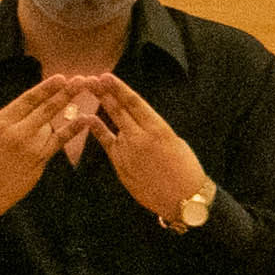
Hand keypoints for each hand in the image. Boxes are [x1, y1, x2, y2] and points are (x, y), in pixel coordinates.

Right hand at [0, 74, 108, 226]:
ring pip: (51, 126)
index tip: (61, 77)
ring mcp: (28, 147)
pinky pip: (59, 141)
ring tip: (53, 121)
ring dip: (55, 122)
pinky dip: (73, 129)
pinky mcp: (37, 161)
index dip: (46, 87)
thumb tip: (22, 109)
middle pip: (46, 108)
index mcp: (0, 121)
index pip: (28, 99)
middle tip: (82, 80)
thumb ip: (4, 120)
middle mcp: (15, 132)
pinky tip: (86, 120)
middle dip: (66, 92)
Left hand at [88, 78, 212, 224]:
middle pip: (118, 110)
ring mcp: (128, 152)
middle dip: (104, 92)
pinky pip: (107, 143)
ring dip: (102, 107)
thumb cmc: (185, 169)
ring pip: (113, 124)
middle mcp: (140, 137)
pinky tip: (89, 119)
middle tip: (91, 78)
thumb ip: (154, 129)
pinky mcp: (121, 165)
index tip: (106, 76)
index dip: (118, 88)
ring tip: (91, 92)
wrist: (184, 199)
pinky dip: (98, 130)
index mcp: (158, 128)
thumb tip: (140, 120)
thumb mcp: (174, 142)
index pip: (133, 103)